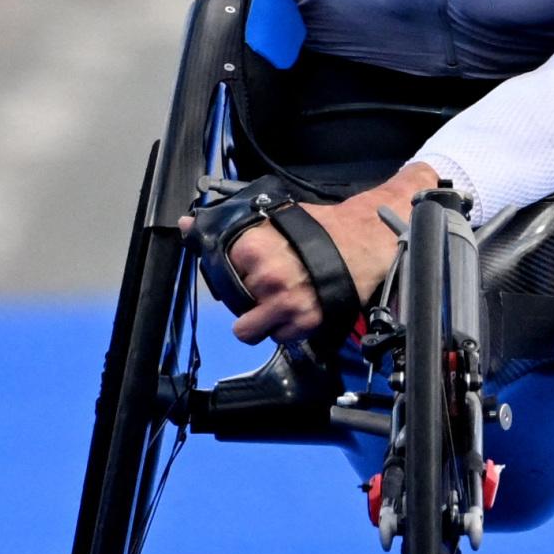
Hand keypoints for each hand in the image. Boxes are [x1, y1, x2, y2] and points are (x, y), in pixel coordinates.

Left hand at [220, 160, 438, 345]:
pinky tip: (299, 309)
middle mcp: (266, 277)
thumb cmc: (325, 227)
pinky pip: (278, 338)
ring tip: (280, 303)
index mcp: (253, 247)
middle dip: (249, 295)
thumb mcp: (276, 215)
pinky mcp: (304, 324)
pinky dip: (286, 329)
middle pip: (235, 302)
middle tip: (272, 282)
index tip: (249, 267)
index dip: (236, 270)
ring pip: (248, 330)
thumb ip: (232, 225)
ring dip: (261, 320)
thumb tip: (186, 224)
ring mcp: (284, 304)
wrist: (367, 243)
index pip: (221, 271)